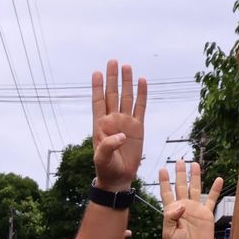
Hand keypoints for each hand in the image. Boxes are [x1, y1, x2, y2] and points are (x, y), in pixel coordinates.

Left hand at [92, 60, 146, 190]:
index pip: (98, 102)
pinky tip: (142, 81)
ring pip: (126, 97)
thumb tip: (120, 134)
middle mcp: (113, 120)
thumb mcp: (101, 159)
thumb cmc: (106, 168)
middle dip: (112, 78)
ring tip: (126, 66)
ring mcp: (126, 122)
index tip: (96, 73)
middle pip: (112, 94)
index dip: (97, 88)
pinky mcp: (138, 127)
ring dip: (126, 82)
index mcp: (100, 125)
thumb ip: (107, 146)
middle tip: (112, 61)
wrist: (119, 177)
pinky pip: (141, 107)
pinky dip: (142, 94)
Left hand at [158, 161, 223, 238]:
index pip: (167, 193)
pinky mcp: (207, 215)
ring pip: (195, 189)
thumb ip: (171, 218)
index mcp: (171, 212)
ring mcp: (195, 210)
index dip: (165, 182)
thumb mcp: (169, 234)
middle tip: (179, 160)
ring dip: (195, 177)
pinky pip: (212, 199)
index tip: (162, 169)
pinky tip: (218, 179)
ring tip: (194, 164)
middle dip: (180, 174)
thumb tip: (181, 204)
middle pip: (181, 186)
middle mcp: (183, 208)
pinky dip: (215, 190)